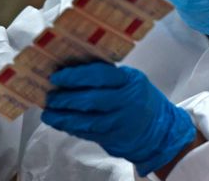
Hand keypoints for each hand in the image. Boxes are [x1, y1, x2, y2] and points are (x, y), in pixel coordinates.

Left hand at [41, 62, 196, 175]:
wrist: (159, 128)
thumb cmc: (139, 98)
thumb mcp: (129, 80)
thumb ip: (106, 76)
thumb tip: (70, 71)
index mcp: (129, 80)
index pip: (100, 75)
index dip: (76, 76)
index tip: (57, 77)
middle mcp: (126, 101)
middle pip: (91, 100)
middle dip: (66, 98)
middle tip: (49, 97)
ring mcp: (120, 121)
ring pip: (87, 120)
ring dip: (64, 117)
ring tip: (49, 114)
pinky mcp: (114, 138)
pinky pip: (88, 133)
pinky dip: (72, 128)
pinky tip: (61, 123)